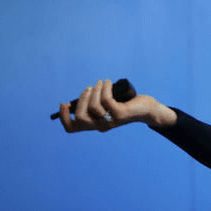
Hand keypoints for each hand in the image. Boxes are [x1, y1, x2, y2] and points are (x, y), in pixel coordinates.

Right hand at [58, 79, 176, 132]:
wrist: (147, 109)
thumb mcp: (107, 105)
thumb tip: (82, 94)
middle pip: (80, 117)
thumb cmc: (126, 104)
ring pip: (93, 107)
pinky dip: (105, 88)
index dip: (63, 117)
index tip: (65, 103)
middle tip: (90, 88)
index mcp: (94, 124)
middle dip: (82, 99)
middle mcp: (100, 126)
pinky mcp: (120, 114)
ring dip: (95, 91)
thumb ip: (95, 102)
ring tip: (102, 82)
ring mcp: (110, 121)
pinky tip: (109, 82)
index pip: (72, 128)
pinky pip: (106, 100)